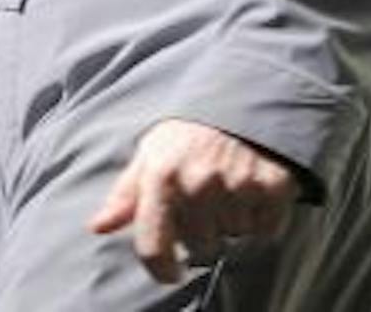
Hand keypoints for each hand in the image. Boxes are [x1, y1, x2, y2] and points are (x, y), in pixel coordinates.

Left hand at [88, 119, 299, 282]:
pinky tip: (251, 190)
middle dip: (201, 232)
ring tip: (227, 188)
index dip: (161, 269)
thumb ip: (126, 195)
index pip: (154, 246)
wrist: (239, 97)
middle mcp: (198, 183)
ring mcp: (237, 185)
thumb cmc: (188, 132)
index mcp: (161, 175)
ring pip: (232, 238)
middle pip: (199, 247)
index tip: (169, 273)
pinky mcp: (272, 187)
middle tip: (205, 199)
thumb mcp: (151, 154)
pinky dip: (260, 218)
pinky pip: (265, 230)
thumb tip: (98, 226)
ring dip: (230, 222)